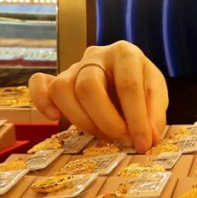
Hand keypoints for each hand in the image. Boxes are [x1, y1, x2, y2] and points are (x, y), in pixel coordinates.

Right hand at [28, 41, 167, 152]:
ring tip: (102, 134)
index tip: (143, 144)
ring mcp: (74, 66)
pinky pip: (39, 84)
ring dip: (81, 120)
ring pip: (62, 90)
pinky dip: (42, 102)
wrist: (126, 76)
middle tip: (121, 139)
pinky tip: (55, 118)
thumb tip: (148, 139)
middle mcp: (96, 55)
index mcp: (126, 53)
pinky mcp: (57, 79)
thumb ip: (154, 114)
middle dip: (106, 121)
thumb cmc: (142, 84)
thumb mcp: (157, 94)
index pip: (128, 86)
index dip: (137, 119)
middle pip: (88, 87)